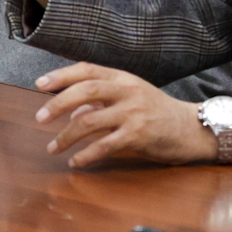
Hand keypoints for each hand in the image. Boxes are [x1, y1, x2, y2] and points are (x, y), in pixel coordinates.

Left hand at [30, 63, 221, 166]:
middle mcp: (128, 91)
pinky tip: (76, 161)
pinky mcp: (138, 135)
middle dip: (57, 104)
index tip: (39, 84)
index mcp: (124, 78)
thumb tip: (73, 113)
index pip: (87, 70)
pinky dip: (85, 155)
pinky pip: (104, 146)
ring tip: (53, 147)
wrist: (192, 129)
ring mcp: (133, 113)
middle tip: (39, 118)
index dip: (61, 75)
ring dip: (65, 137)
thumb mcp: (131, 99)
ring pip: (89, 121)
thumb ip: (102, 102)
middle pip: (84, 91)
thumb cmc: (159, 114)